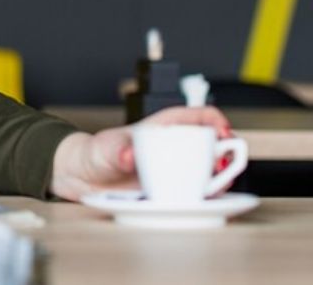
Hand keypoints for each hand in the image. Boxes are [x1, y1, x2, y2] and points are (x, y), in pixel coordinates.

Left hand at [49, 106, 233, 201]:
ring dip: (222, 176)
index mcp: (165, 125)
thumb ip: (118, 151)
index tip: (223, 134)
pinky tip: (206, 197)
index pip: (201, 115)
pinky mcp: (174, 188)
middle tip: (224, 166)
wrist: (84, 178)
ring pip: (211, 168)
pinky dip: (209, 194)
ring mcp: (177, 167)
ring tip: (219, 184)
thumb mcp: (106, 149)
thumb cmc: (96, 153)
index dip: (218, 122)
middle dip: (228, 153)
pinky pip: (199, 190)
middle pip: (214, 143)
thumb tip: (129, 157)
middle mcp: (177, 145)